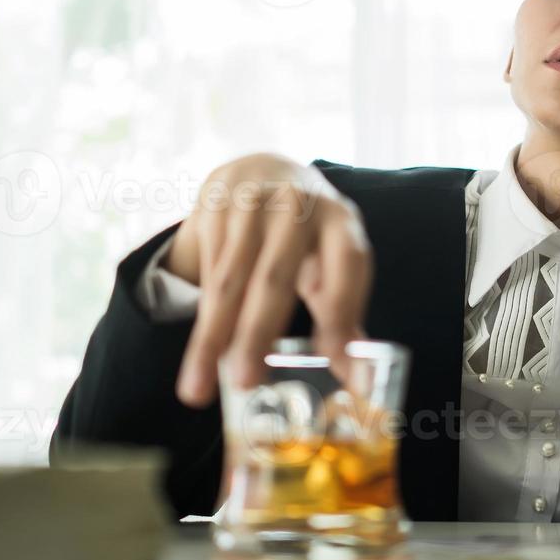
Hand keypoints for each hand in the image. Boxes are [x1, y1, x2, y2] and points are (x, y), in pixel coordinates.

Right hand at [169, 153, 373, 407]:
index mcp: (340, 219)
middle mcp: (296, 204)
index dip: (341, 311)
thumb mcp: (332, 264)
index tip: (333, 361)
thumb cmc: (306, 237)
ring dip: (213, 336)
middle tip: (245, 382)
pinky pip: (207, 270)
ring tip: (199, 388)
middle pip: (276, 275)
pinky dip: (202, 317)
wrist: (262, 171)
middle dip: (257, 332)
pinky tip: (200, 354)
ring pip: (229, 279)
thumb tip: (360, 387)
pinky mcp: (214, 206)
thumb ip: (343, 320)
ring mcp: (250, 201)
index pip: (347, 263)